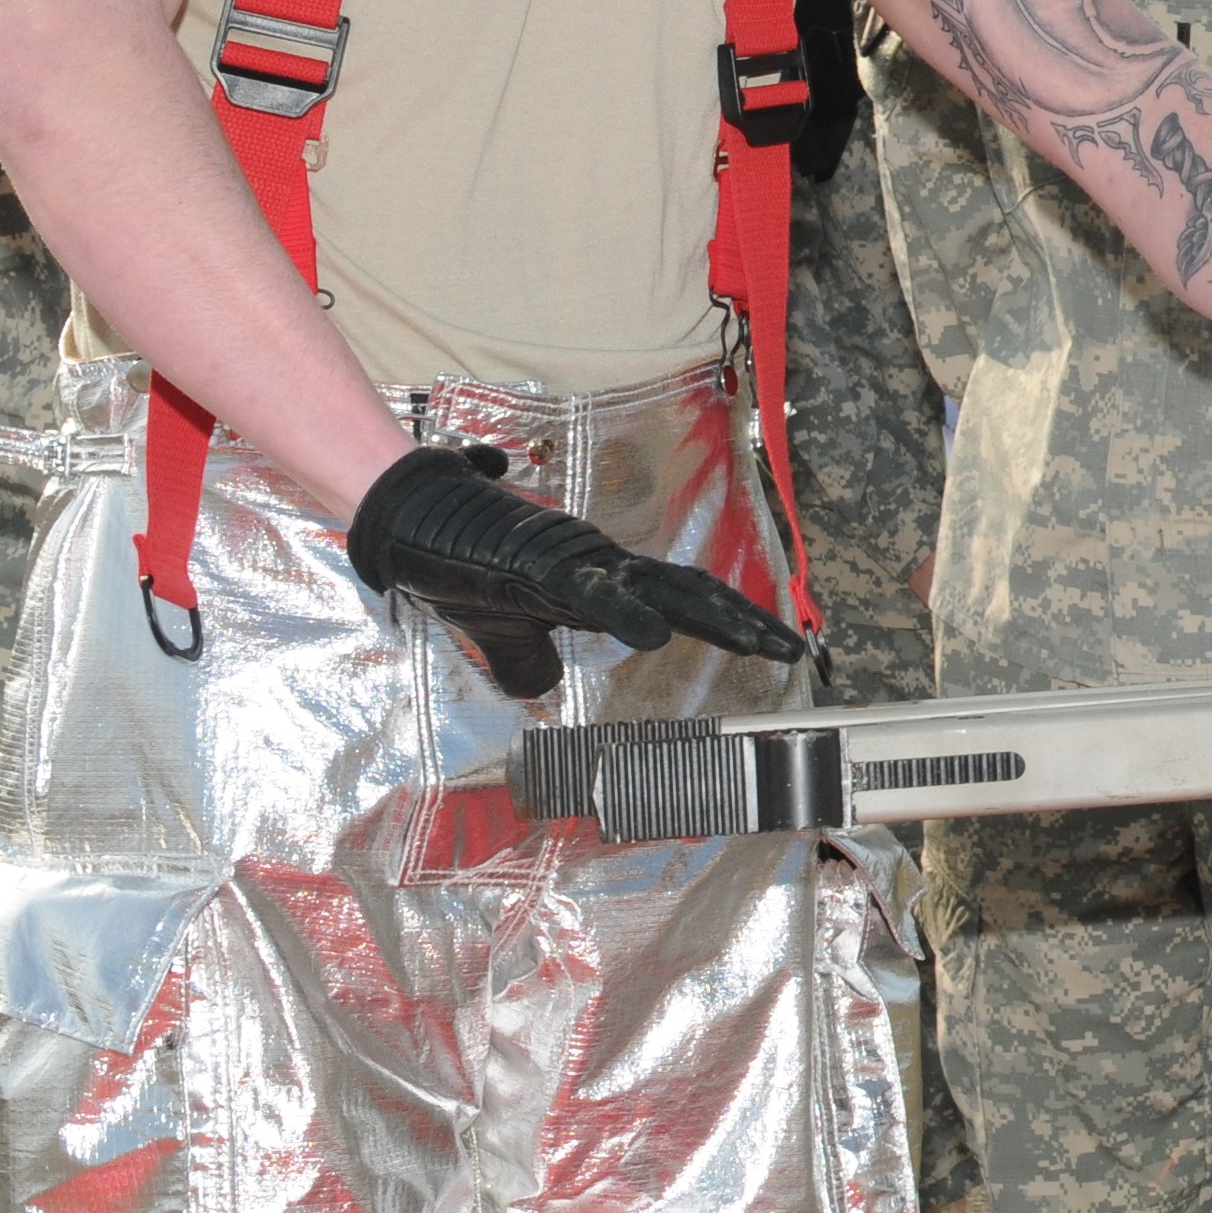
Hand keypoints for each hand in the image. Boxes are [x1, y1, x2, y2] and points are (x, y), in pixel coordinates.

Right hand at [347, 443, 806, 699]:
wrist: (419, 521)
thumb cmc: (463, 567)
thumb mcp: (503, 635)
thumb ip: (527, 663)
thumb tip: (540, 690)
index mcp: (603, 585)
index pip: (682, 601)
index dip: (730, 620)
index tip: (772, 644)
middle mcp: (607, 568)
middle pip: (694, 593)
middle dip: (746, 620)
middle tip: (792, 647)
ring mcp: (582, 563)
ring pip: (663, 589)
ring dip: (714, 616)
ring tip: (758, 641)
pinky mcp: (547, 566)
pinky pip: (596, 593)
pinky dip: (630, 614)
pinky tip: (657, 635)